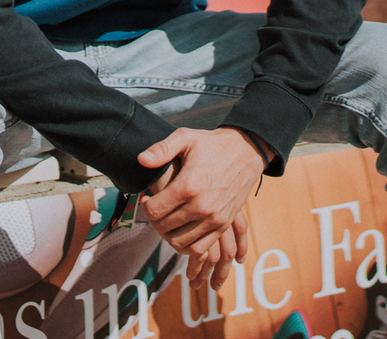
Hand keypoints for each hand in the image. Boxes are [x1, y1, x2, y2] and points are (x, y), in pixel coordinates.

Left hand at [138, 126, 271, 289]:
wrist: (246, 151)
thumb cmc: (212, 144)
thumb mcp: (185, 138)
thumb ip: (161, 149)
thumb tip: (140, 160)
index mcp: (189, 185)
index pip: (155, 210)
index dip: (145, 205)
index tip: (148, 197)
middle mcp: (202, 206)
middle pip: (164, 227)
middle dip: (154, 219)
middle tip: (155, 207)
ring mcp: (214, 218)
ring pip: (179, 242)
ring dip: (168, 234)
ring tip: (167, 218)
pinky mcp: (223, 225)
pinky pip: (199, 248)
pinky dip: (186, 245)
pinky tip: (182, 229)